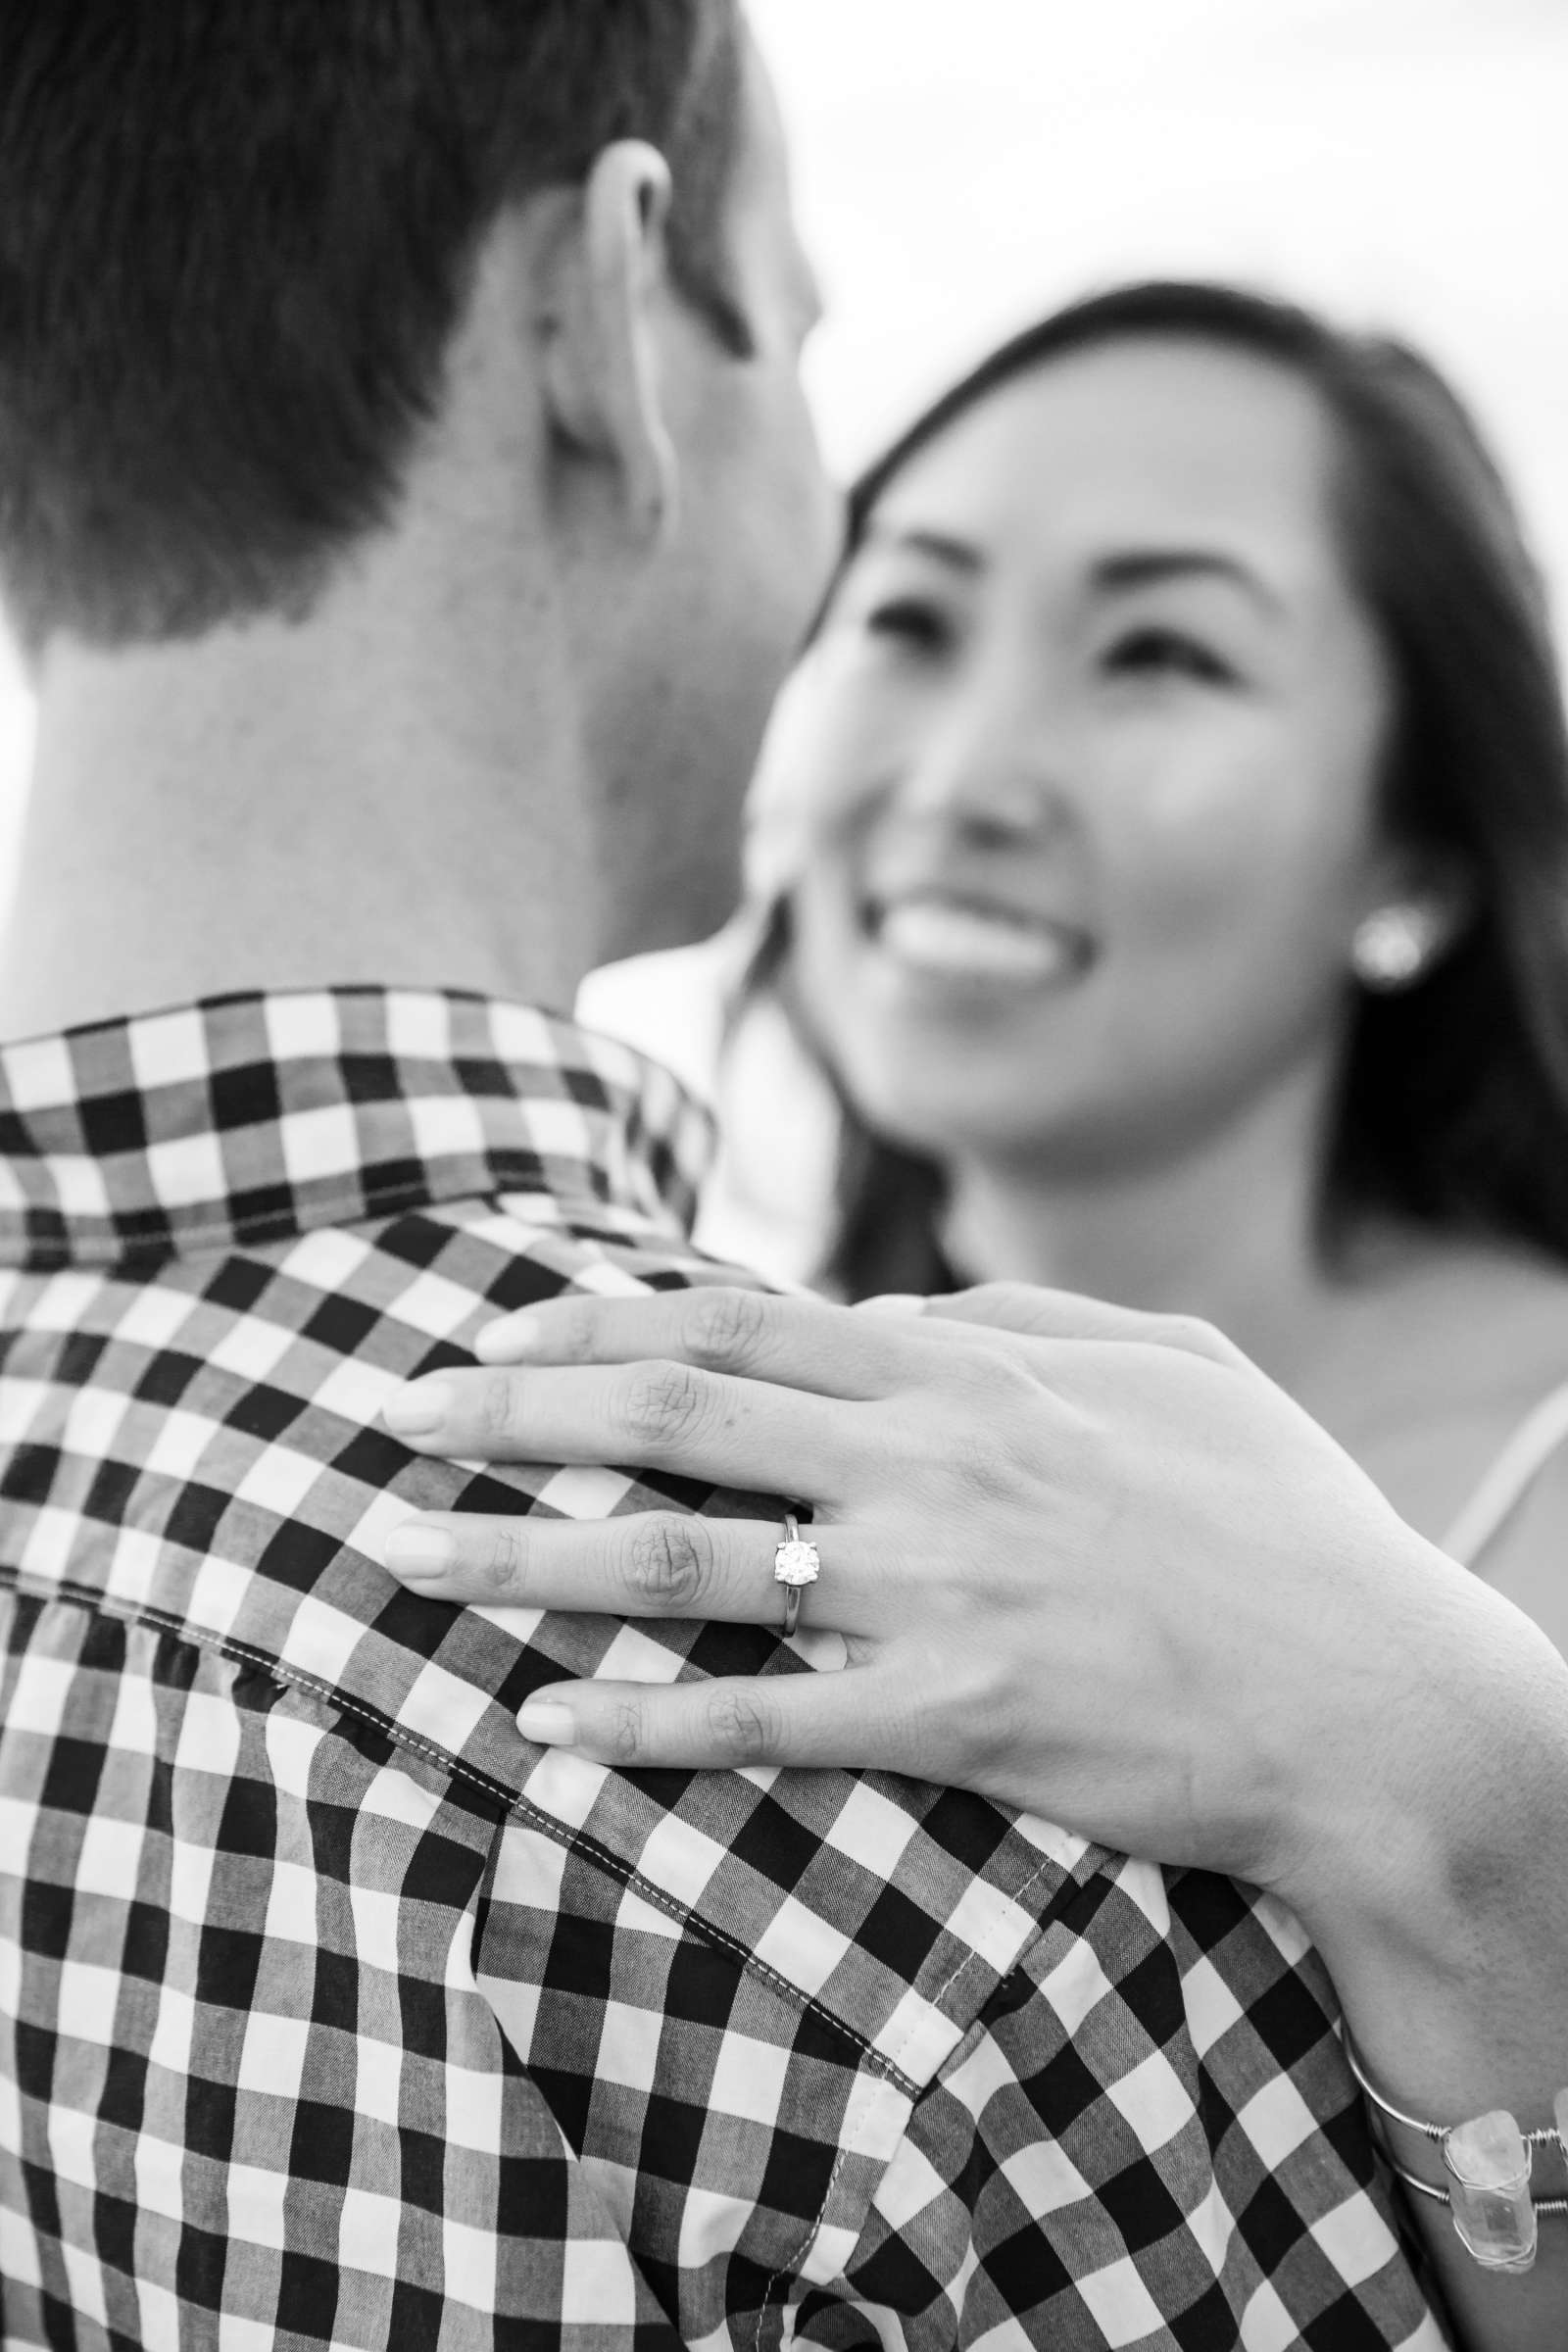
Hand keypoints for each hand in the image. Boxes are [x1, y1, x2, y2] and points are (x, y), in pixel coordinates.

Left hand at [378, 1280, 1505, 1909]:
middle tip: (395, 1418)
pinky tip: (548, 1726)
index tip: (498, 1338)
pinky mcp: (954, 1717)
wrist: (1382, 1700)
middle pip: (673, 1415)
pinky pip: (763, 1719)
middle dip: (511, 1410)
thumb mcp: (1174, 1364)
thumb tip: (885, 1308)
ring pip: (682, 1559)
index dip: (596, 1325)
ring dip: (523, 1555)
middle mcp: (929, 1461)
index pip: (737, 1324)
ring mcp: (934, 1589)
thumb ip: (1018, 1318)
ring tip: (405, 1560)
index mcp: (970, 1368)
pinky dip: (644, 1722)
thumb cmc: (1284, 1523)